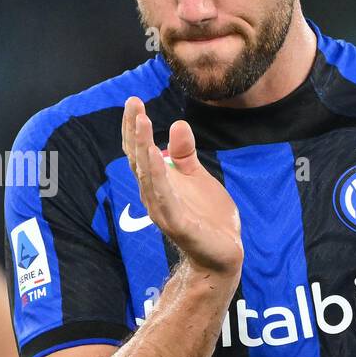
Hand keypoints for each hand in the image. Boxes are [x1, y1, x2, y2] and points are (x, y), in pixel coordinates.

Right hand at [121, 97, 242, 275]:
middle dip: (134, 130)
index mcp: (158, 183)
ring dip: (142, 147)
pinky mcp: (177, 224)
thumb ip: (185, 154)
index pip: (140, 152)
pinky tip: (155, 155)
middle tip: (133, 103)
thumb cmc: (207, 218)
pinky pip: (163, 197)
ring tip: (141, 121)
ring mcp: (163, 210)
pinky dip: (157, 175)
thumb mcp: (198, 177)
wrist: (222, 255)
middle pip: (138, 159)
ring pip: (147, 175)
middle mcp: (154, 195)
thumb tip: (177, 124)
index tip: (134, 101)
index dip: (135, 127)